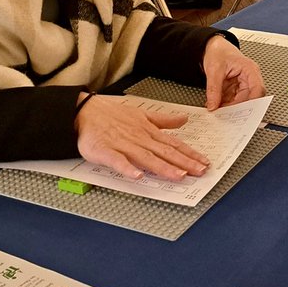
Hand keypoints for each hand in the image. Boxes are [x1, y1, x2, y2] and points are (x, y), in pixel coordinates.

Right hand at [74, 93, 208, 180]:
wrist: (83, 111)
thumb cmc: (111, 113)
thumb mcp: (141, 113)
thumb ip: (163, 120)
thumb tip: (184, 119)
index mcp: (148, 131)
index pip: (173, 144)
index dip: (189, 154)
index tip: (204, 162)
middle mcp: (139, 138)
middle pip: (164, 152)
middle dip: (184, 162)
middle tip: (199, 172)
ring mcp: (123, 145)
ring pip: (146, 157)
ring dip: (163, 167)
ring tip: (178, 175)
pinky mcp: (105, 151)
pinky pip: (117, 161)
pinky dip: (127, 168)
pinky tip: (138, 176)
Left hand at [203, 35, 265, 108]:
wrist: (213, 48)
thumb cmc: (218, 52)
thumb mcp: (214, 69)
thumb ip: (213, 89)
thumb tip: (213, 105)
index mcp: (250, 69)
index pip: (258, 89)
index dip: (252, 102)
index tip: (242, 111)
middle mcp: (249, 78)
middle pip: (250, 98)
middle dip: (238, 108)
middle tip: (226, 115)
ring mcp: (243, 84)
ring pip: (241, 102)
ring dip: (230, 108)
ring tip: (220, 112)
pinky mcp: (235, 89)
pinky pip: (233, 101)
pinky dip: (225, 105)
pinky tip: (217, 107)